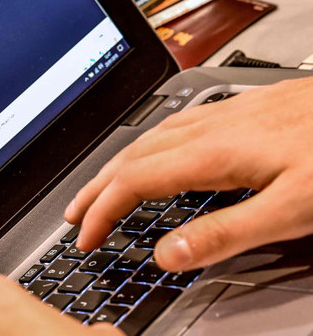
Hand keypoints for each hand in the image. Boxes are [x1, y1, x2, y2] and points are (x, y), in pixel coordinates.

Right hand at [65, 77, 312, 271]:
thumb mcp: (293, 207)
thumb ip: (226, 233)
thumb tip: (168, 254)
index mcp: (212, 153)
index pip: (134, 183)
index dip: (102, 211)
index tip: (85, 236)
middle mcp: (208, 129)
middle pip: (130, 157)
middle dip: (95, 188)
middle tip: (74, 215)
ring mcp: (221, 116)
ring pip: (147, 139)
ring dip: (114, 167)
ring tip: (99, 188)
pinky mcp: (237, 111)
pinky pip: (171, 128)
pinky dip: (144, 149)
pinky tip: (154, 154)